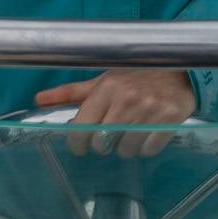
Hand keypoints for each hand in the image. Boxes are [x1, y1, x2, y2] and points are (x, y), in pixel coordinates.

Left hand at [33, 69, 195, 157]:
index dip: (77, 143)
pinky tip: (148, 133)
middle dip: (103, 145)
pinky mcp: (170, 119)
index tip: (80, 145)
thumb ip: (71, 93)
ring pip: (126, 150)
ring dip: (126, 147)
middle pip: (102, 144)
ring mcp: (149, 110)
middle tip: (109, 135)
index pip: (81, 129)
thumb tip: (39, 100)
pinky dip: (146, 147)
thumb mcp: (103, 80)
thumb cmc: (135, 76)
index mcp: (107, 88)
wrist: (178, 68)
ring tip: (131, 132)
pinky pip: (149, 150)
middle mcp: (127, 99)